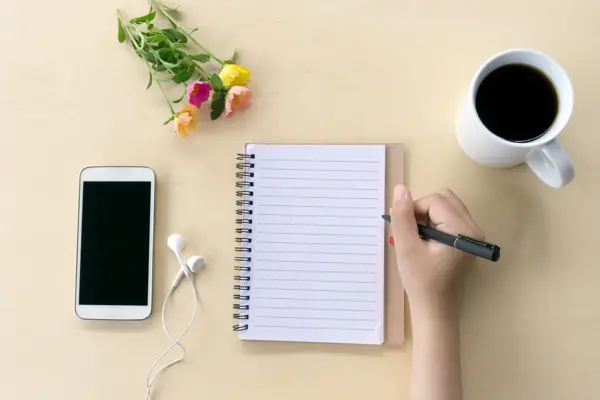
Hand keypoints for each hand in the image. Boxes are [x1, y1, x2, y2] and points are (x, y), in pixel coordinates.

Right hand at [390, 186, 483, 318]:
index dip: (414, 210)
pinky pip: (449, 218)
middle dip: (422, 210)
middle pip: (444, 199)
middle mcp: (473, 228)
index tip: (404, 230)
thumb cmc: (421, 282)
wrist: (435, 310)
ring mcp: (473, 235)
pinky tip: (426, 244)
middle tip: (411, 233)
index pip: (434, 200)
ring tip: (418, 240)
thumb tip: (401, 189)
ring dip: (427, 217)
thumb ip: (403, 217)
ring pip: (446, 207)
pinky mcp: (468, 240)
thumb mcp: (407, 248)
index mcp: (462, 230)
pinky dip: (434, 224)